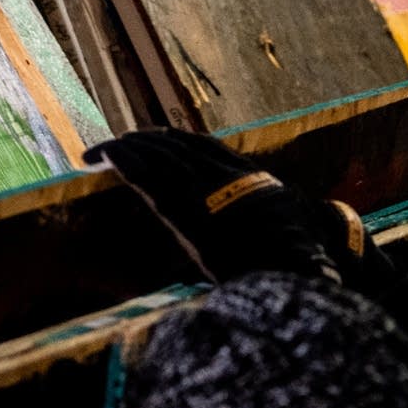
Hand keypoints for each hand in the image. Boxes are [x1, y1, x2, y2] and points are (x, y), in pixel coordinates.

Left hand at [85, 129, 372, 285]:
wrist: (300, 271)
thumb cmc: (305, 265)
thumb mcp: (297, 238)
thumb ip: (277, 232)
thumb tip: (279, 248)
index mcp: (255, 181)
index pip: (210, 147)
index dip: (180, 139)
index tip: (158, 136)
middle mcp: (230, 178)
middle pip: (180, 146)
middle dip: (148, 140)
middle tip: (122, 141)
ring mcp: (206, 191)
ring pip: (159, 156)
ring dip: (128, 148)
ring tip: (103, 149)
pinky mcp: (183, 210)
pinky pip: (145, 176)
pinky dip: (122, 161)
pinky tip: (103, 156)